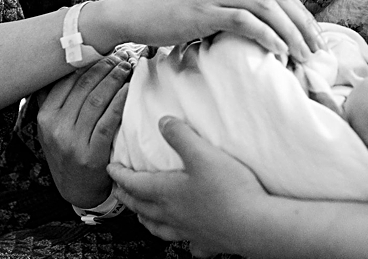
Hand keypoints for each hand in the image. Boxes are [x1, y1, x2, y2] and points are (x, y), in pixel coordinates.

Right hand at [36, 54, 131, 207]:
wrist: (75, 190)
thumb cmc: (66, 152)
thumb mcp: (50, 127)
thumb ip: (53, 100)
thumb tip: (63, 64)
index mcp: (44, 116)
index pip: (66, 81)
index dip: (86, 63)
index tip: (102, 51)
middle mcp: (56, 127)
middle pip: (83, 87)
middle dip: (104, 67)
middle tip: (120, 55)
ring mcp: (73, 142)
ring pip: (96, 101)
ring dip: (114, 80)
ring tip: (126, 67)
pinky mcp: (92, 155)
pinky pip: (108, 121)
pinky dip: (119, 102)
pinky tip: (128, 90)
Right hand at [96, 0, 323, 62]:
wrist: (137, 14)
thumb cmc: (173, 17)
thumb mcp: (211, 7)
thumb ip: (236, 11)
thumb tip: (269, 35)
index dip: (303, 15)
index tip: (316, 39)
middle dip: (305, 25)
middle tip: (317, 51)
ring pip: (268, 8)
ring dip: (291, 33)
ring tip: (303, 56)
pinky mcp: (205, 10)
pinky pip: (246, 20)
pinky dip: (267, 36)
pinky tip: (278, 52)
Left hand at [109, 116, 268, 256]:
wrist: (256, 226)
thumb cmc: (229, 192)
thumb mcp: (201, 153)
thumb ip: (180, 135)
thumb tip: (164, 122)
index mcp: (166, 193)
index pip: (134, 184)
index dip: (120, 175)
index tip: (111, 169)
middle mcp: (173, 215)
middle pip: (142, 207)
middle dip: (127, 198)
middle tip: (119, 192)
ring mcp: (190, 232)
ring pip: (160, 228)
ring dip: (147, 220)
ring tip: (143, 217)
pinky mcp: (209, 243)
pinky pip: (191, 245)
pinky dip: (185, 241)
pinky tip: (189, 241)